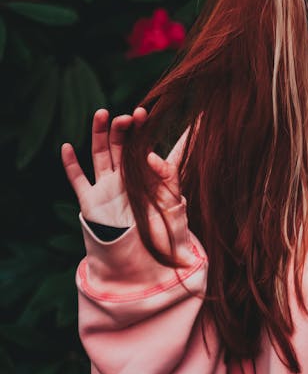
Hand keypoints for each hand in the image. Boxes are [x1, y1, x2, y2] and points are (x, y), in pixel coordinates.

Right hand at [61, 108, 181, 226]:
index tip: (151, 113)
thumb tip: (151, 155)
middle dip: (125, 129)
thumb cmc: (162, 233)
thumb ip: (169, 176)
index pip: (152, 149)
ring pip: (101, 154)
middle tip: (131, 115)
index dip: (149, 131)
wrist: (141, 260)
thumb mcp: (173, 202)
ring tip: (103, 114)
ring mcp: (107, 188)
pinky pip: (78, 180)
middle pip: (123, 146)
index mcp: (148, 178)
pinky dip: (71, 165)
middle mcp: (126, 178)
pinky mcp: (91, 201)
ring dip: (100, 134)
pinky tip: (67, 147)